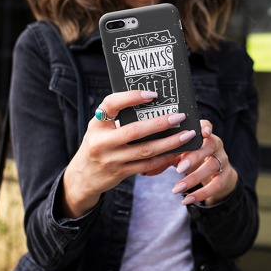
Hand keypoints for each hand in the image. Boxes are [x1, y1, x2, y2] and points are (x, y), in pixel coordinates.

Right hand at [61, 90, 195, 217]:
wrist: (83, 176)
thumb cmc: (98, 143)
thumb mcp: (100, 127)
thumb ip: (118, 115)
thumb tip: (153, 101)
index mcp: (97, 123)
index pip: (111, 104)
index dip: (132, 97)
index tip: (153, 94)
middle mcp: (102, 141)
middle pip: (134, 131)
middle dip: (160, 123)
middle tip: (180, 116)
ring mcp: (111, 159)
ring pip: (145, 150)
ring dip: (169, 143)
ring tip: (187, 135)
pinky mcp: (121, 173)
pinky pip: (147, 165)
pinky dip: (164, 157)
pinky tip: (177, 151)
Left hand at [171, 121, 237, 205]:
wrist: (214, 174)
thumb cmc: (192, 158)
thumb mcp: (180, 154)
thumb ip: (167, 157)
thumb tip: (145, 168)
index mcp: (204, 135)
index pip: (206, 126)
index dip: (205, 127)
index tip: (202, 132)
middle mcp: (216, 145)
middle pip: (210, 146)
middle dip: (195, 156)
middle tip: (178, 168)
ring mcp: (223, 160)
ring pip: (213, 166)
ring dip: (193, 178)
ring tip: (176, 189)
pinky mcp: (226, 176)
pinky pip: (217, 185)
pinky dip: (201, 193)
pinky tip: (186, 200)